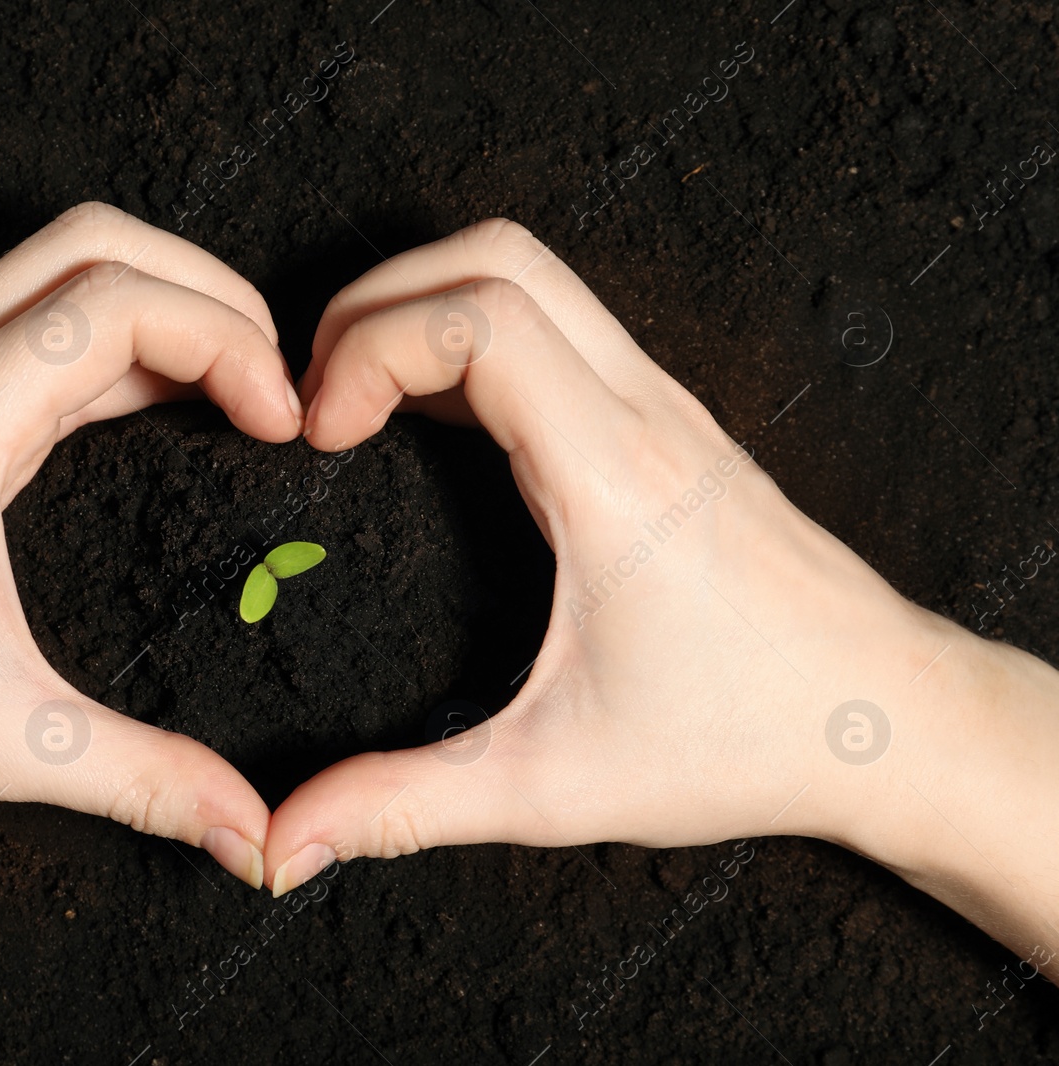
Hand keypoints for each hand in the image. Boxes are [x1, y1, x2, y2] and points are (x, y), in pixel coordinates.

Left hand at [0, 202, 304, 886]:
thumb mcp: (0, 740)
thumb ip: (141, 780)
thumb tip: (250, 833)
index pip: (122, 301)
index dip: (230, 344)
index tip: (285, 425)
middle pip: (95, 242)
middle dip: (208, 288)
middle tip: (276, 374)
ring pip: (54, 270)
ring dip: (157, 303)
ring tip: (232, 384)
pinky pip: (25, 326)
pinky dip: (108, 341)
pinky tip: (147, 410)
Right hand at [263, 219, 1058, 966]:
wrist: (888, 721)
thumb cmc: (743, 743)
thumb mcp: (554, 785)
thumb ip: (407, 806)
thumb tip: (288, 842)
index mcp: (613, 475)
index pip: (478, 319)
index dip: (369, 348)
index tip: (319, 433)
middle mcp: (642, 412)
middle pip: (495, 256)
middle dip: (377, 301)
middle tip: (318, 396)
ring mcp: (662, 405)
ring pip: (531, 273)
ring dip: (425, 305)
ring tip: (358, 399)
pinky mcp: (666, 422)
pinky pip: (557, 324)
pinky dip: (470, 336)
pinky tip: (431, 422)